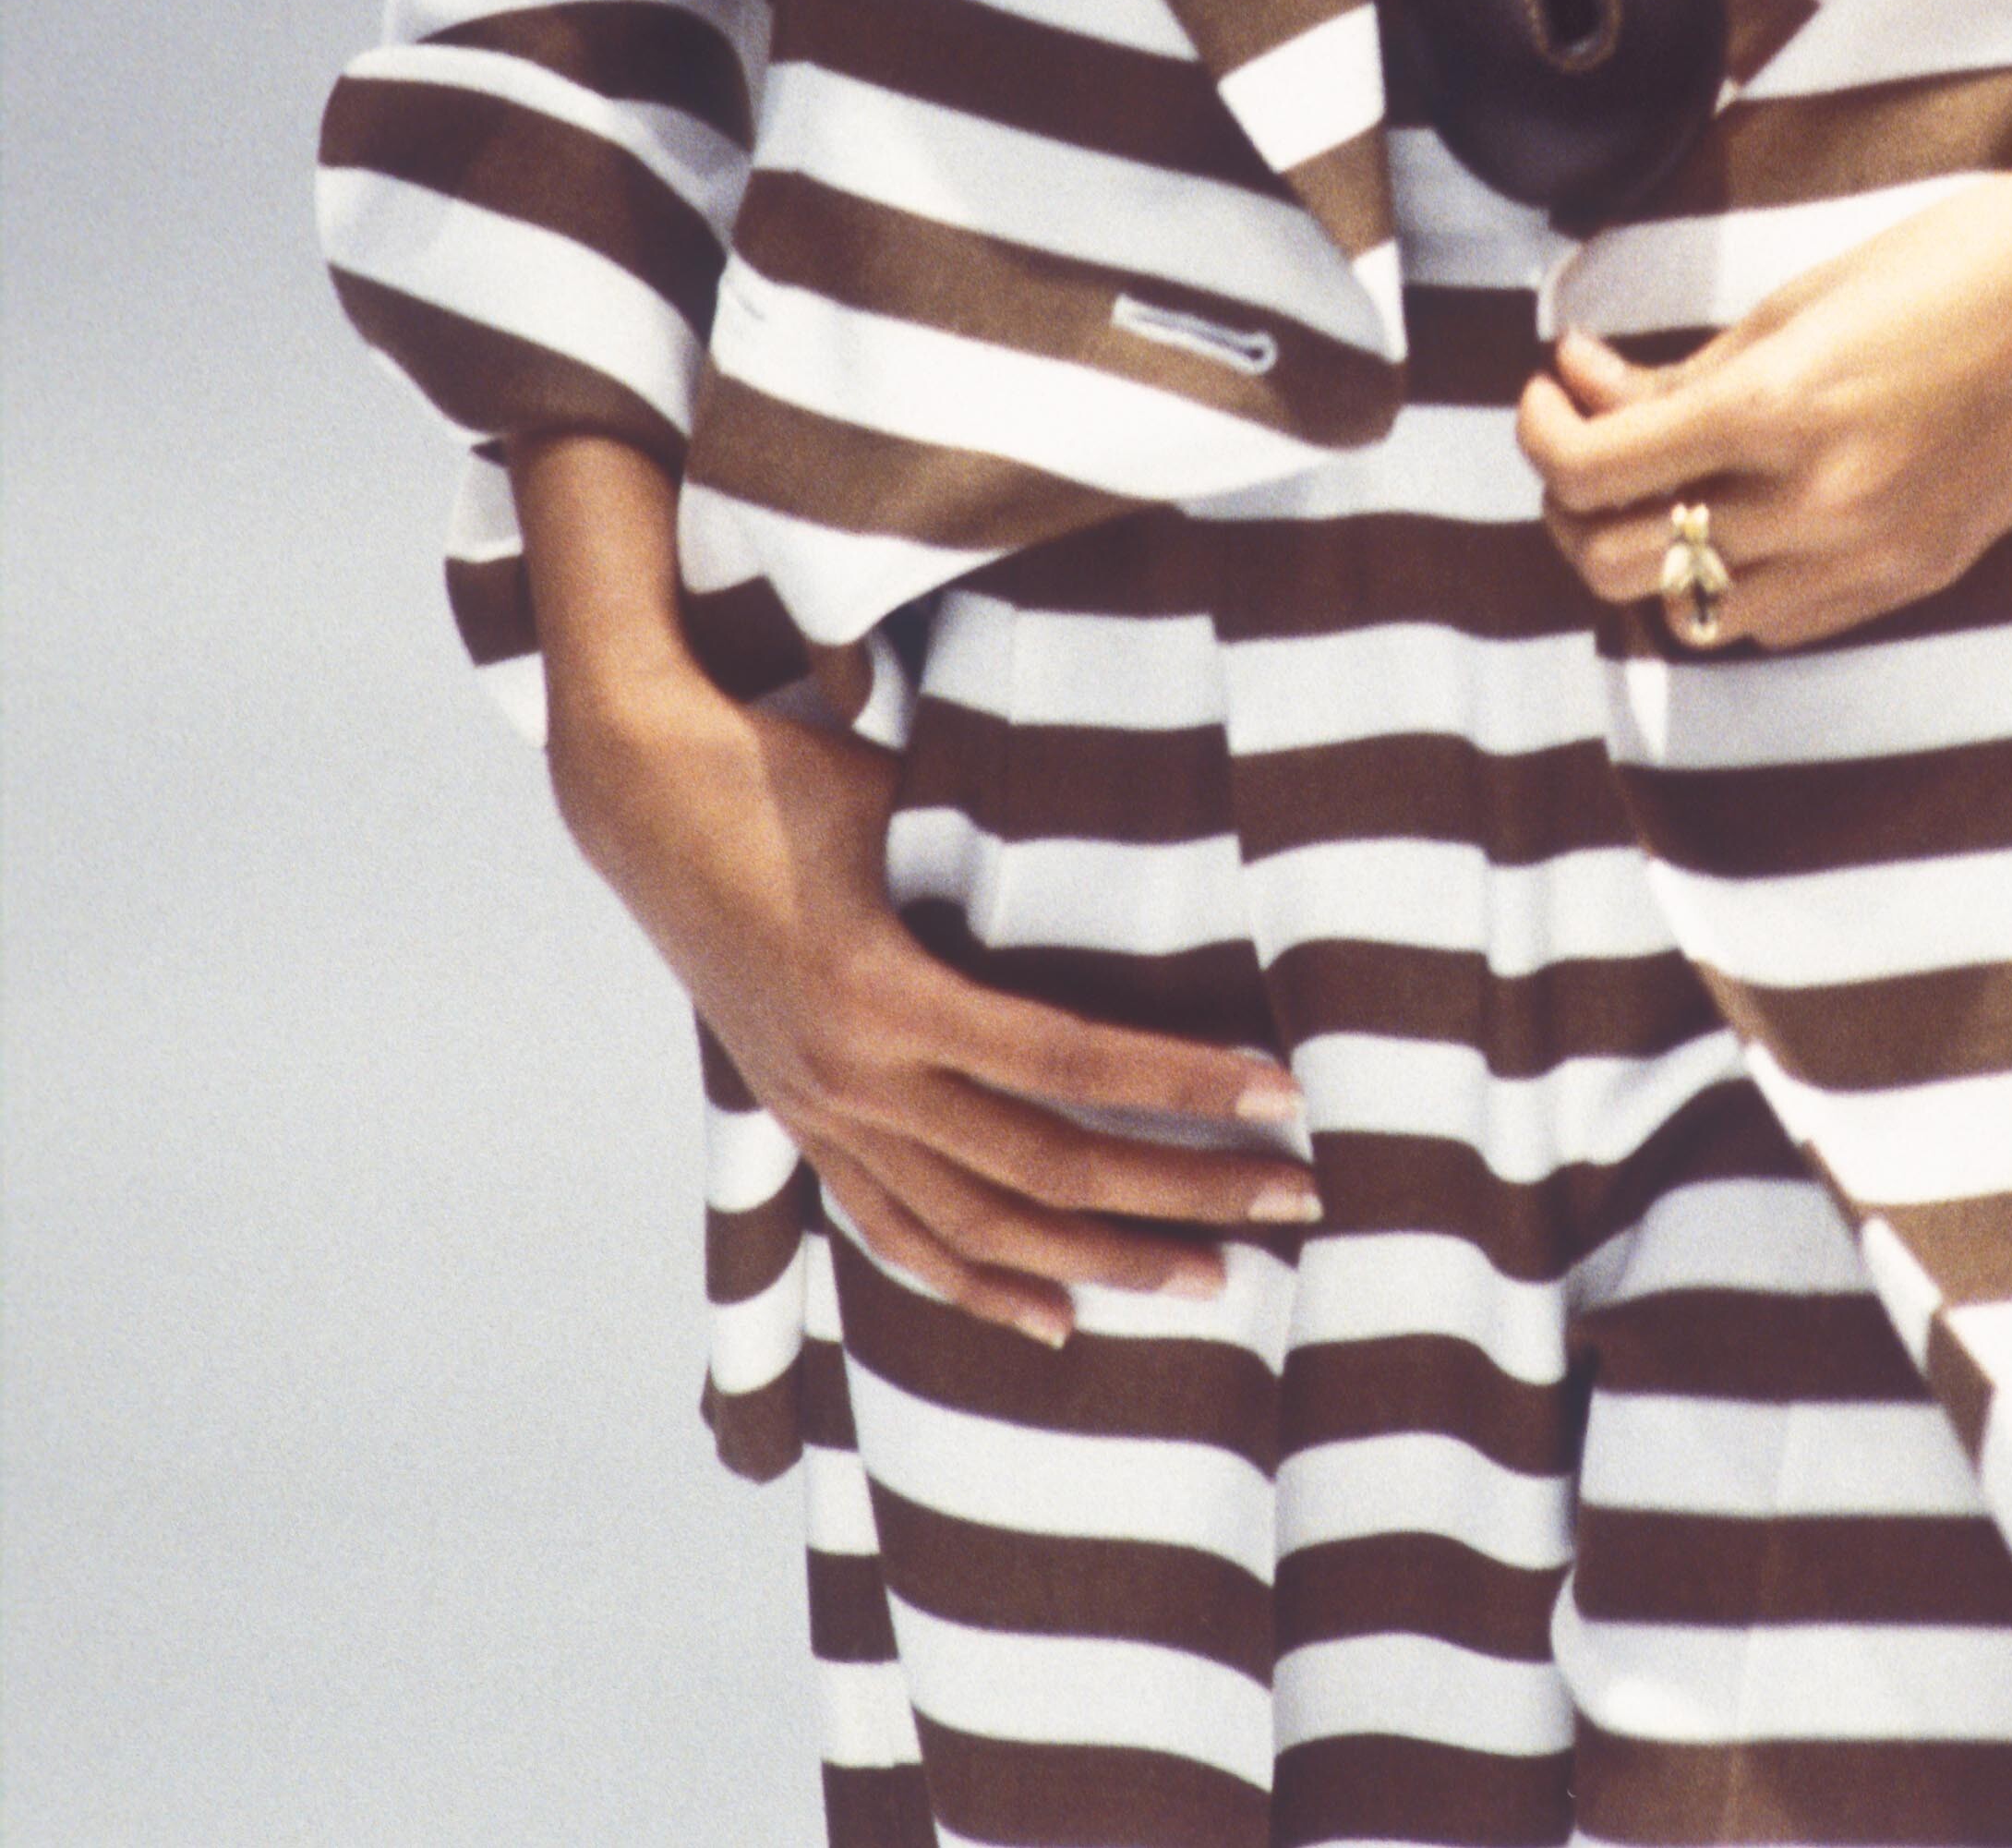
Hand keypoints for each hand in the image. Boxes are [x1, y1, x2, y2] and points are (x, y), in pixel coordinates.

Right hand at [514, 438, 1314, 1346]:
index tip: (1286, 1094)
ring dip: (1101, 1263)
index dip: (1184, 1084)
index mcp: (888, 994)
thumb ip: (999, 851)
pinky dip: (976, 1287)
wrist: (639, 794)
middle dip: (1182, 1190)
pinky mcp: (803, 1122)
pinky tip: (1053, 1322)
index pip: (1073, 1063)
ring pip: (980, 1229)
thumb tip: (1134, 867)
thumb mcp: (903, 794)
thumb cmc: (787, 767)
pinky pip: (896, 1232)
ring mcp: (823, 1114)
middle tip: (1296, 1197)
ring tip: (1208, 1279)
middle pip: (1046, 1168)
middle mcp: (856, 1078)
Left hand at [1519, 165, 2011, 653]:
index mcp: (1783, 410)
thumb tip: (1590, 389)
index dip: (1542, 434)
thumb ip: (1689, 368)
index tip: (1548, 394)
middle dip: (1572, 507)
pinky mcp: (1911, 580)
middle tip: (1583, 441)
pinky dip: (1731, 581)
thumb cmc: (1964, 261)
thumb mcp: (1803, 298)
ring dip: (1650, 551)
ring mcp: (1871, 558)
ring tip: (1658, 481)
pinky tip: (1742, 513)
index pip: (1598, 472)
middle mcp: (1820, 506)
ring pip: (1692, 611)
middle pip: (1621, 565)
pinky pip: (1777, 620)